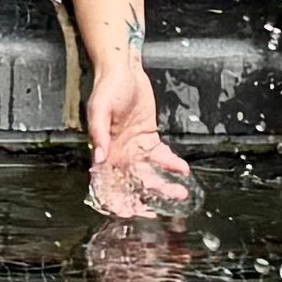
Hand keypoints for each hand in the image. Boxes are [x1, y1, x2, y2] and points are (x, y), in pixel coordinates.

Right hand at [83, 48, 191, 218]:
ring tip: (180, 193)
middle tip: (161, 209)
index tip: (131, 212)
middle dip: (146, 199)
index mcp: (103, 150)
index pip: (107, 183)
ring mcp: (134, 147)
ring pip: (149, 174)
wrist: (124, 69)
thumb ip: (98, 133)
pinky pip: (160, 157)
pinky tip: (182, 169)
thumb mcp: (100, 108)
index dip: (117, 200)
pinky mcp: (148, 138)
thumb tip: (99, 158)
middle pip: (131, 184)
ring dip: (163, 186)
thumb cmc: (107, 86)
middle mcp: (118, 154)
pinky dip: (171, 164)